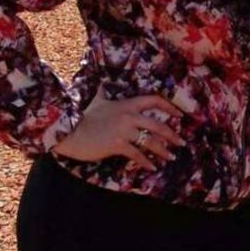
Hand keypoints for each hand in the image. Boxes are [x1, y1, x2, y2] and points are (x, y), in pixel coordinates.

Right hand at [52, 92, 185, 170]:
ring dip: (163, 151)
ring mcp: (123, 131)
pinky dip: (146, 162)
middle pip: (158, 125)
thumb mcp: (95, 100)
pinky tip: (152, 167)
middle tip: (182, 143)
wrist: (67, 130)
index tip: (180, 115)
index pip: (154, 100)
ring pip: (150, 141)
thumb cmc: (81, 116)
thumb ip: (102, 92)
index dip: (169, 107)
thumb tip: (99, 83)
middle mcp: (129, 116)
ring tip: (171, 157)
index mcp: (127, 104)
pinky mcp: (117, 144)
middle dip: (172, 135)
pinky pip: (137, 154)